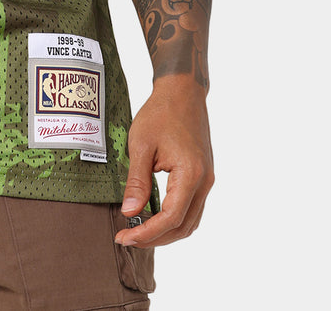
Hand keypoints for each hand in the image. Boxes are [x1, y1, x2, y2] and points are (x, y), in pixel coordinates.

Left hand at [116, 74, 213, 247]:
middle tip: (127, 238)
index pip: (171, 218)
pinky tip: (153, 217)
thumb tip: (129, 214)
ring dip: (165, 232)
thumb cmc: (160, 113)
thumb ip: (136, 182)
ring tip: (138, 232)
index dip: (147, 233)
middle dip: (155, 238)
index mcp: (191, 174)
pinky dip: (173, 219)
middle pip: (183, 226)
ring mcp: (206, 180)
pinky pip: (191, 208)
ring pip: (190, 221)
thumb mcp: (141, 145)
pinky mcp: (203, 176)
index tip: (124, 237)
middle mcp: (204, 181)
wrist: (182, 91)